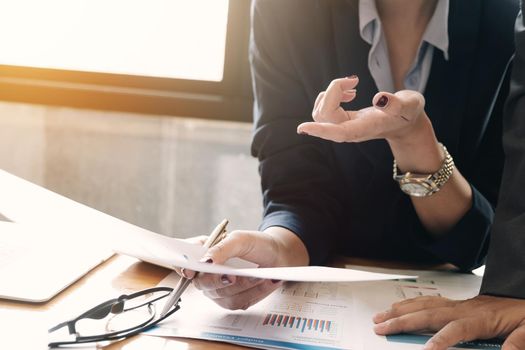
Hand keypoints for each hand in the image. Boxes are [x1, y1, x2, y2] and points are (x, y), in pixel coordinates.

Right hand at [178, 227, 308, 309]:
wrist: (278, 255)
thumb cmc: (256, 244)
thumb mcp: (240, 239)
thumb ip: (222, 248)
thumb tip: (205, 260)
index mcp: (203, 255)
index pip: (184, 263)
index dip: (182, 268)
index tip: (189, 271)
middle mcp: (207, 275)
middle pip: (203, 284)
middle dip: (218, 281)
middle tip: (232, 276)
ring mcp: (219, 291)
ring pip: (223, 295)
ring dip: (243, 286)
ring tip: (260, 275)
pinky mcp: (234, 301)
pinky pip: (239, 302)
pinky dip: (255, 292)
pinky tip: (266, 282)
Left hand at [297, 76, 427, 142]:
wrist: (406, 122)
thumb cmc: (408, 113)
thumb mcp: (409, 105)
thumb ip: (397, 103)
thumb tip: (378, 98)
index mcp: (364, 129)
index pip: (338, 132)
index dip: (321, 129)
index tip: (303, 127)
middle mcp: (349, 131)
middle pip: (325, 115)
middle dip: (333, 92)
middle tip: (354, 81)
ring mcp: (343, 127)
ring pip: (320, 112)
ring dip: (330, 93)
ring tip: (352, 86)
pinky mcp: (341, 121)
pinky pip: (323, 110)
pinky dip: (331, 95)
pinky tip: (348, 92)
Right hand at [372, 295, 524, 349]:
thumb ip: (518, 343)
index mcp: (481, 319)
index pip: (456, 329)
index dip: (440, 340)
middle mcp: (464, 309)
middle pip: (428, 314)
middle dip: (402, 321)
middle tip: (381, 328)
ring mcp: (458, 305)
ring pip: (424, 305)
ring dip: (400, 310)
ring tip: (381, 316)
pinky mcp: (456, 305)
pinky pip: (428, 302)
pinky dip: (411, 303)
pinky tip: (401, 307)